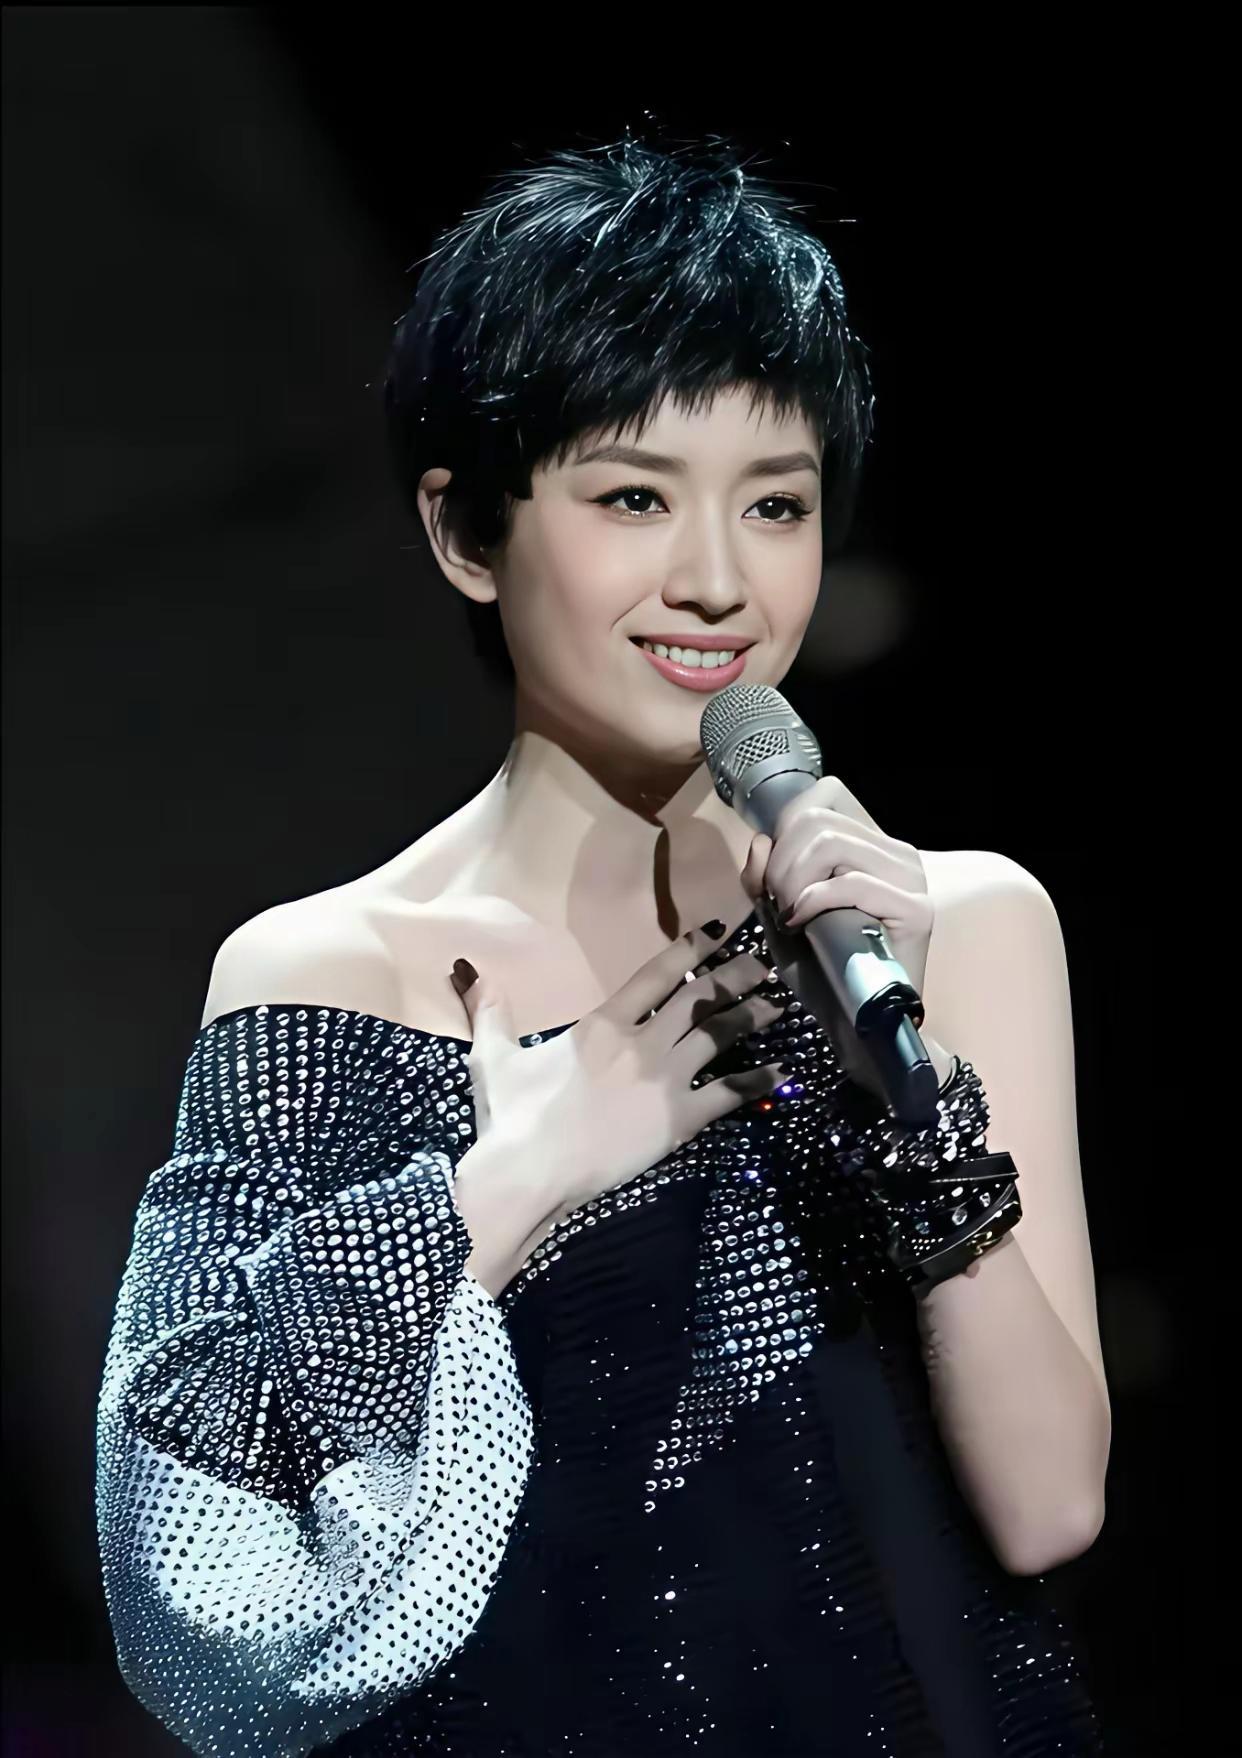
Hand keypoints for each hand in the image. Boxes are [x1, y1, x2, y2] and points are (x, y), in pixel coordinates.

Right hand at [449, 925, 787, 1215]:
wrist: (528, 1171)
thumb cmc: (511, 1115)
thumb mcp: (493, 1056)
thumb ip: (490, 1010)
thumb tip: (465, 967)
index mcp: (601, 1023)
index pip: (655, 974)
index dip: (688, 949)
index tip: (716, 934)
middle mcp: (640, 1042)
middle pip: (698, 998)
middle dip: (735, 977)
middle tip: (763, 965)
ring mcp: (663, 1080)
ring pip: (719, 1035)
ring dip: (752, 1017)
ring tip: (778, 1006)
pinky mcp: (678, 1120)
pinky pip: (727, 1094)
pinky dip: (757, 1082)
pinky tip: (782, 1073)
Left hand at [739, 775, 934, 1000]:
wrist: (857, 1027)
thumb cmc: (823, 973)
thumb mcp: (779, 918)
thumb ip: (764, 879)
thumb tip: (761, 839)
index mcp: (870, 848)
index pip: (824, 797)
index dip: (785, 828)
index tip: (777, 875)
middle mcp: (896, 854)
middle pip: (817, 821)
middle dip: (780, 863)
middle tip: (780, 905)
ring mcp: (910, 879)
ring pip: (831, 843)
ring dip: (793, 880)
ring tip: (792, 916)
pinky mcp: (916, 910)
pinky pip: (851, 884)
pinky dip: (814, 900)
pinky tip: (802, 924)